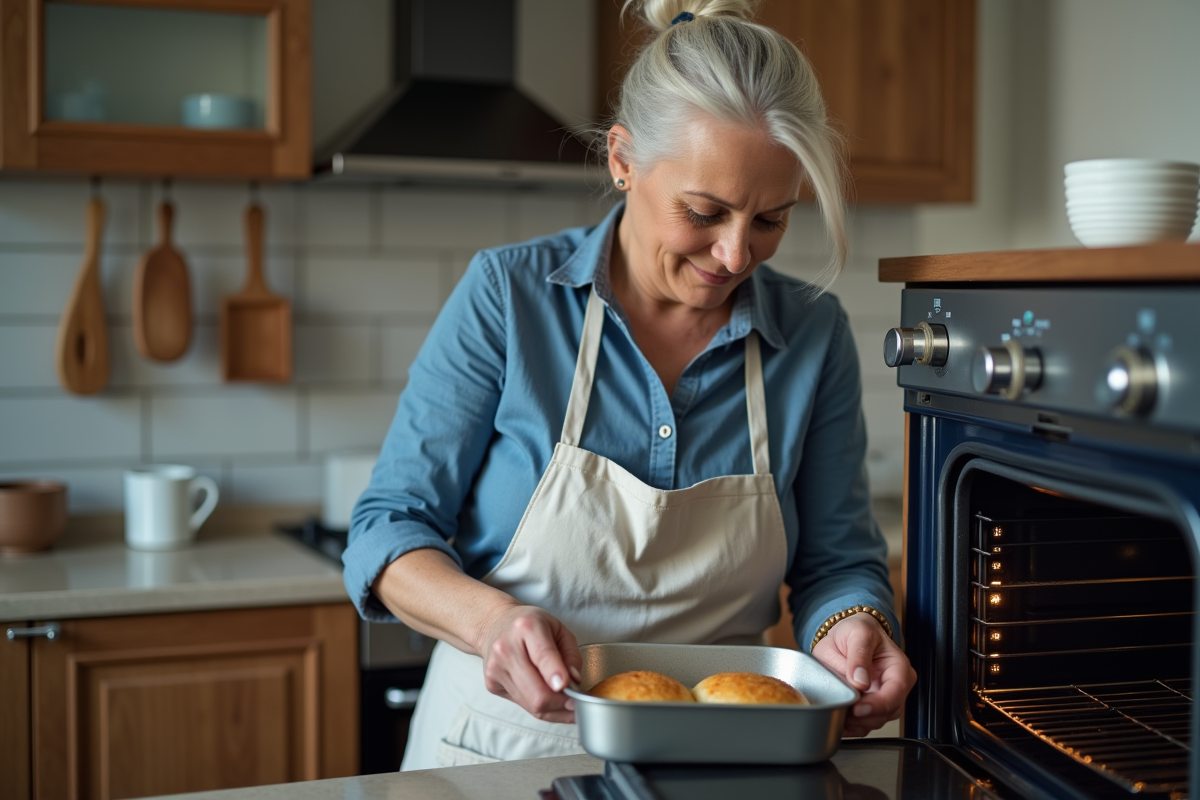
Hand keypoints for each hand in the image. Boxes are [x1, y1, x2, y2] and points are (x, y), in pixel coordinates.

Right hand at [477, 604, 582, 723]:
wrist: (495, 624)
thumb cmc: (531, 626)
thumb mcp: (559, 629)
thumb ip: (571, 654)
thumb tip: (574, 681)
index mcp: (527, 627)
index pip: (543, 655)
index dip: (556, 674)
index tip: (568, 687)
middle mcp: (506, 648)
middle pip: (537, 692)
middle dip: (561, 702)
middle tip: (577, 703)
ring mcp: (496, 668)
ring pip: (531, 704)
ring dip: (553, 709)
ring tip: (566, 703)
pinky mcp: (492, 684)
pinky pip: (523, 705)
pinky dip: (540, 708)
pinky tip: (547, 698)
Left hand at [811, 612, 916, 736]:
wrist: (846, 636)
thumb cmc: (857, 631)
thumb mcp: (858, 633)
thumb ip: (859, 655)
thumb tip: (860, 681)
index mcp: (899, 668)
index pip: (895, 692)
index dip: (878, 704)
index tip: (858, 708)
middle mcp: (895, 687)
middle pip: (887, 712)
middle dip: (865, 716)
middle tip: (842, 711)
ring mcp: (883, 699)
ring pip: (875, 721)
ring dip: (857, 723)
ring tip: (838, 714)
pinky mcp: (869, 708)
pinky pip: (863, 724)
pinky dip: (851, 726)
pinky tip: (838, 721)